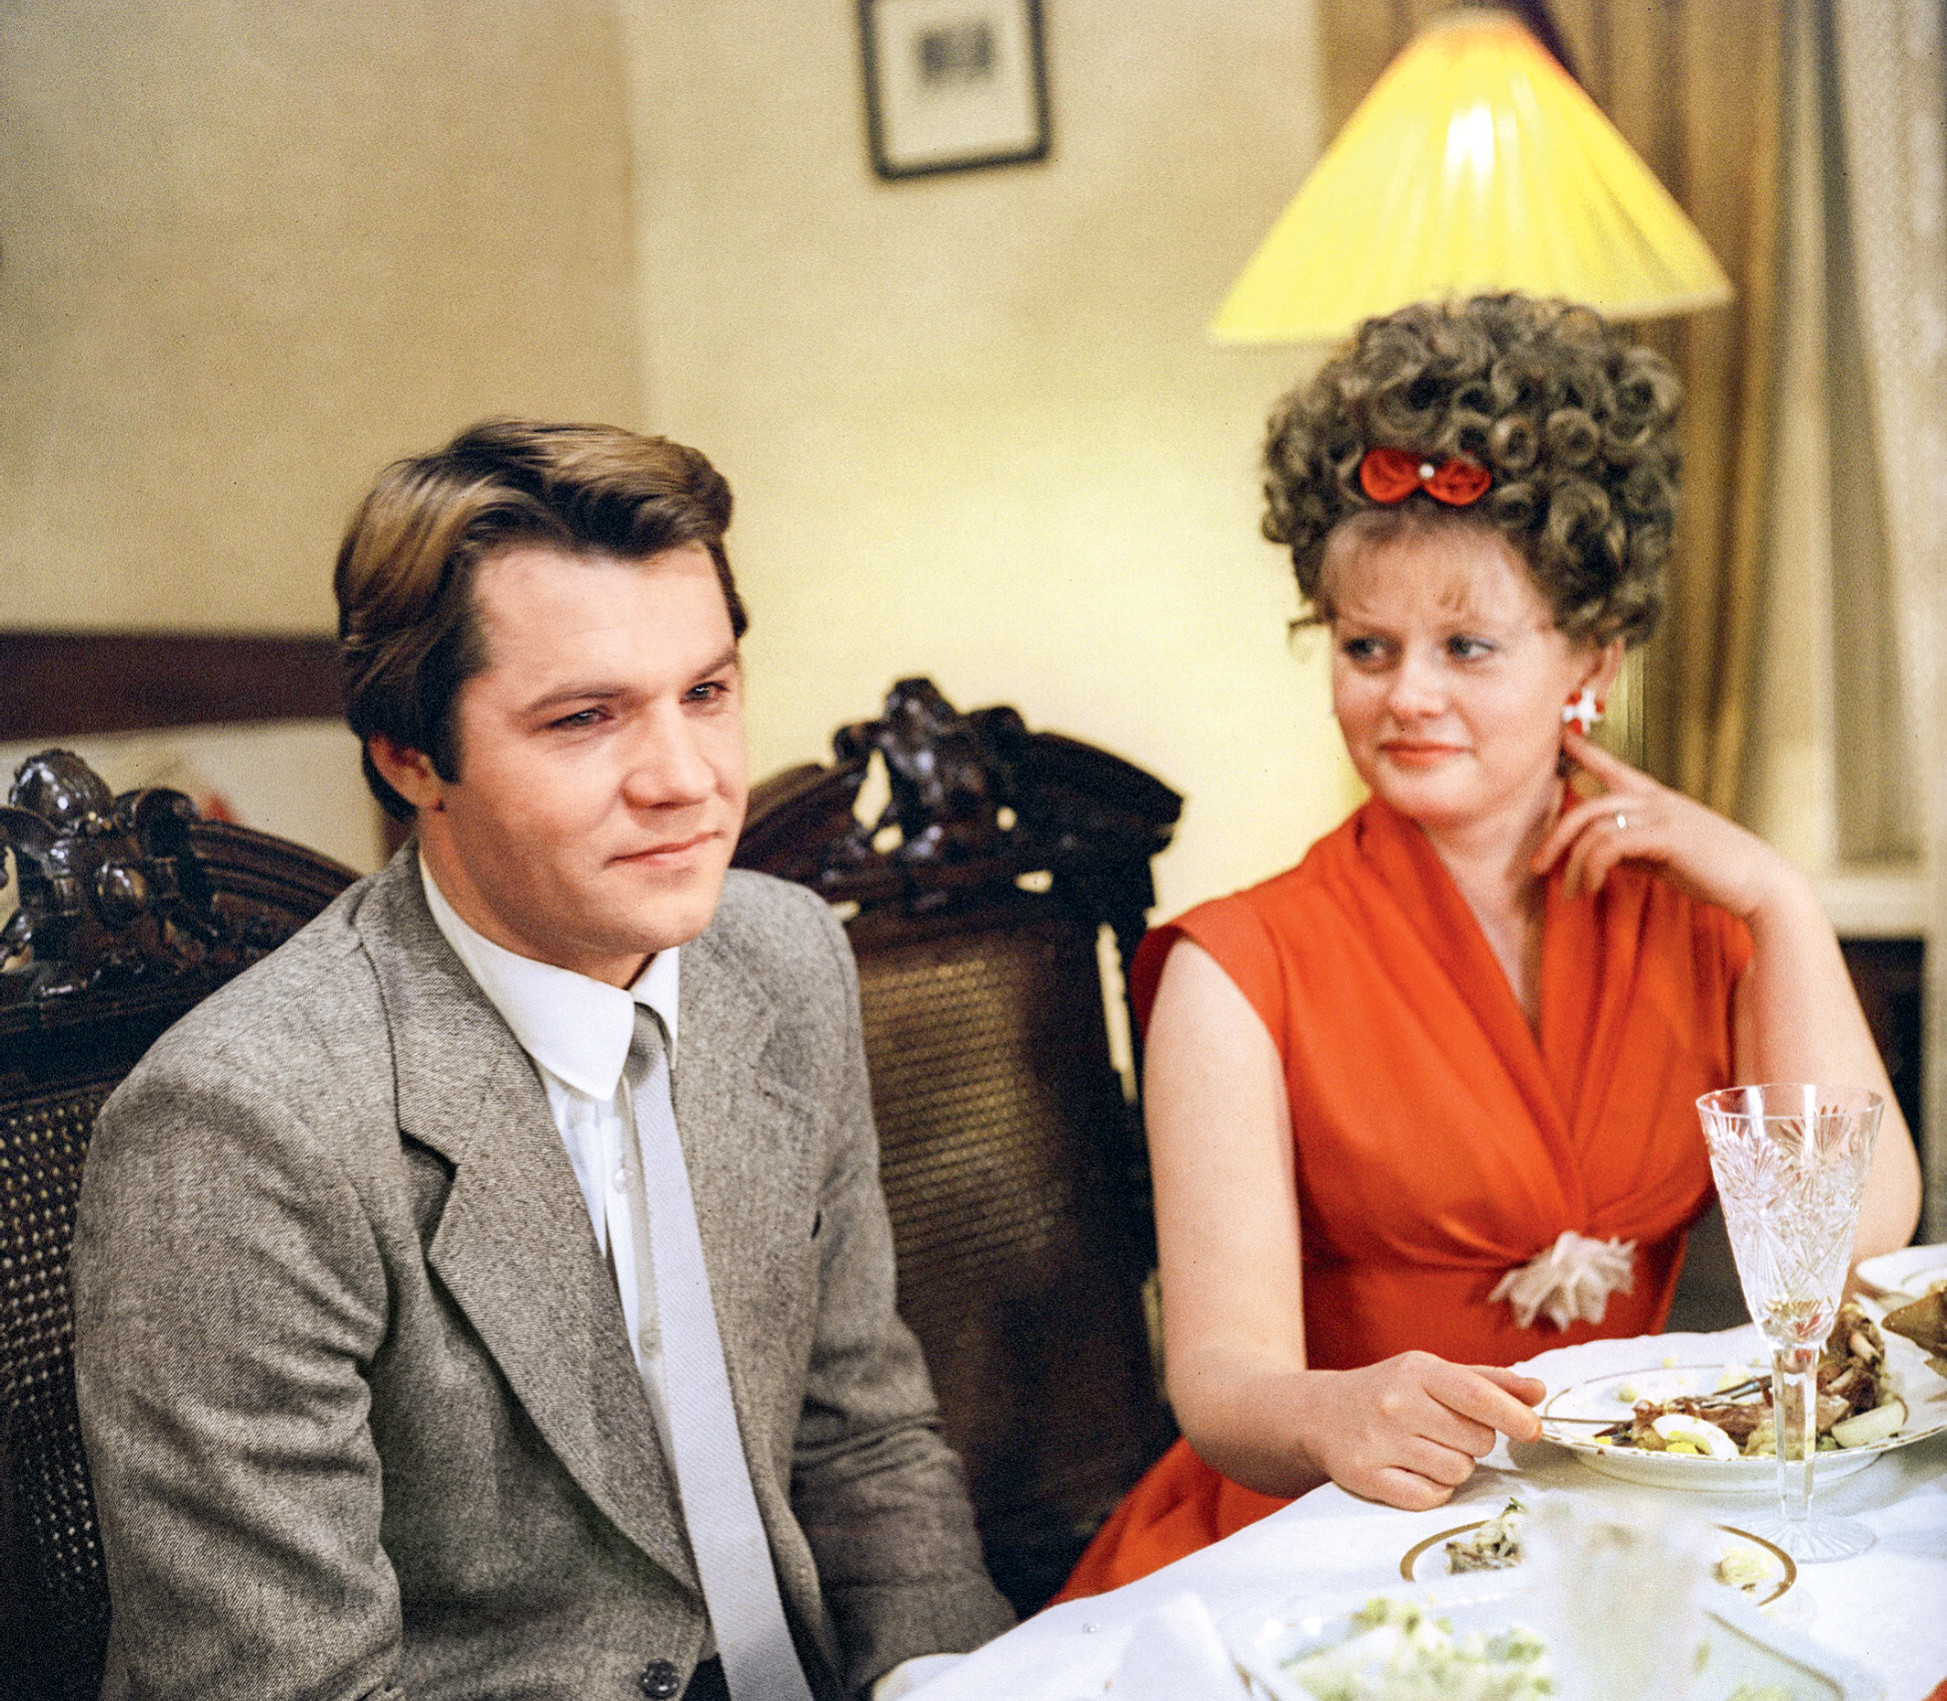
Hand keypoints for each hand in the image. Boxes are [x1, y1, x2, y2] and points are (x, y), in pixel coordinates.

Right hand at [1297, 1353, 1543, 1510]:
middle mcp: (1396, 1403)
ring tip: (1428, 1450)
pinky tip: (1415, 1471)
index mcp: (1416, 1371)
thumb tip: (1539, 1391)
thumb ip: (1487, 1381)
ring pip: (1457, 1471)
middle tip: (1448, 1432)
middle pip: (1476, 1440)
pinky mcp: (1366, 1476)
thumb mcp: (1431, 1373)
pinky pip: (1430, 1497)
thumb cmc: (1389, 1391)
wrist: (1320, 1413)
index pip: (1477, 1395)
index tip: (1533, 1430)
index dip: (1513, 1416)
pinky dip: (1433, 1490)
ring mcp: (1379, 1441)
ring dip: (1455, 1467)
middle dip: (1475, 1441)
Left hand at [1534, 731, 1800, 918]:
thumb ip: (1634, 849)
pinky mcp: (1666, 835)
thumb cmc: (1714, 872)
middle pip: (1587, 806)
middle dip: (1555, 836)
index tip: (1560, 736)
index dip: (1585, 751)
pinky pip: (1609, 844)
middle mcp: (1655, 800)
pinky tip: (1591, 887)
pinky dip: (1592, 867)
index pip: (1613, 767)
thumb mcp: (1665, 856)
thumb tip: (1603, 856)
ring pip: (1593, 827)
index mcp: (1656, 799)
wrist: (1760, 884)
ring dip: (1573, 864)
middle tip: (1536, 866)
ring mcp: (1661, 815)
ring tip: (1571, 891)